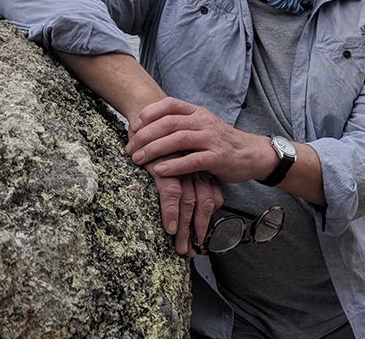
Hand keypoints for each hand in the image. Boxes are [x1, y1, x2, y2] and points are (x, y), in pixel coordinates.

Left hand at [126, 96, 274, 183]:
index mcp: (198, 112)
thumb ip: (182, 123)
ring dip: (154, 149)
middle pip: (169, 123)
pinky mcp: (217, 158)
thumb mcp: (203, 125)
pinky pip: (192, 160)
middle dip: (145, 135)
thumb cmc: (221, 141)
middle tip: (129, 147)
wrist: (251, 153)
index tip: (134, 126)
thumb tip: (149, 126)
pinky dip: (173, 165)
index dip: (149, 113)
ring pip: (178, 139)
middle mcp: (204, 122)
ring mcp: (211, 139)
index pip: (170, 104)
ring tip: (138, 159)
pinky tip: (159, 171)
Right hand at [129, 125, 222, 256]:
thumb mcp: (182, 156)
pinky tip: (171, 227)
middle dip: (196, 230)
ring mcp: (182, 167)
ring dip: (185, 229)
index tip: (198, 241)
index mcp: (199, 164)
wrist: (148, 111)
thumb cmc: (165, 137)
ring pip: (188, 203)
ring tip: (179, 248)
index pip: (210, 198)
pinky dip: (172, 212)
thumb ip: (196, 177)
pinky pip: (171, 192)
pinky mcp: (166, 165)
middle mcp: (194, 166)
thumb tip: (215, 202)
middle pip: (202, 204)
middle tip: (187, 253)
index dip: (204, 221)